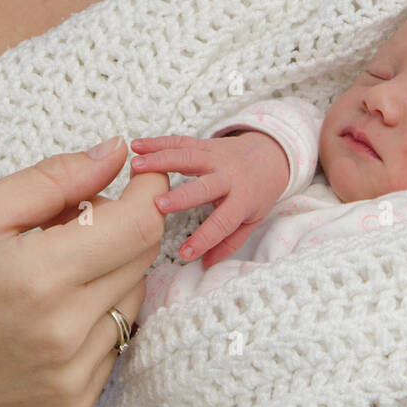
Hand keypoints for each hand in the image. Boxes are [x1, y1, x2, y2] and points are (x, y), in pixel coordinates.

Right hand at [0, 139, 167, 406]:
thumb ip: (55, 178)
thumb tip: (116, 151)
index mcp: (38, 277)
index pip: (139, 225)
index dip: (150, 190)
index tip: (140, 170)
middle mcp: (63, 333)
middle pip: (142, 258)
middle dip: (123, 222)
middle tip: (74, 215)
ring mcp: (71, 376)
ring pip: (133, 298)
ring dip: (111, 269)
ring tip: (55, 263)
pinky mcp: (71, 403)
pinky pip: (115, 341)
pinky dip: (98, 313)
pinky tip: (51, 308)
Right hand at [129, 131, 289, 266]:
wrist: (270, 154)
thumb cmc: (258, 193)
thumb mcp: (252, 220)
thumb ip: (229, 243)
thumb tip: (205, 265)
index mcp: (243, 199)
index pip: (223, 222)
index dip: (205, 238)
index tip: (185, 253)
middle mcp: (229, 176)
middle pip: (204, 186)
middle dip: (181, 195)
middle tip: (157, 204)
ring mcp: (216, 156)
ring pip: (187, 156)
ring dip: (160, 160)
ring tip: (135, 166)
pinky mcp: (204, 143)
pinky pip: (180, 142)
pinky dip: (157, 142)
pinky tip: (137, 146)